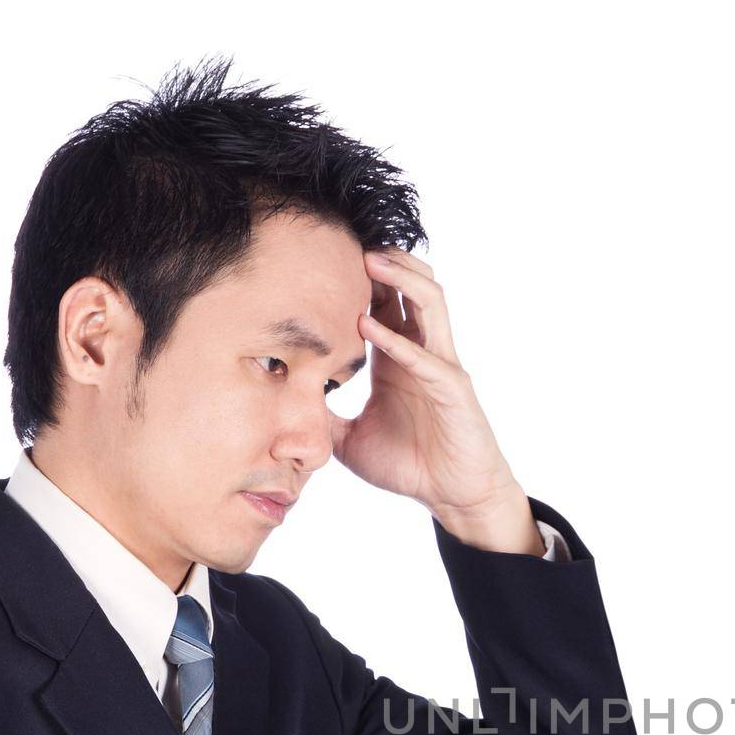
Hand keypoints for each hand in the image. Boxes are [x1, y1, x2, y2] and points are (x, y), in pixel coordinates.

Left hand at [332, 247, 541, 553]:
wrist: (454, 497)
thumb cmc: (410, 467)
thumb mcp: (349, 440)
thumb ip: (322, 418)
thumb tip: (280, 410)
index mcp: (398, 358)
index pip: (382, 301)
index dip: (359, 275)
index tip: (324, 253)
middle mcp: (422, 352)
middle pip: (410, 285)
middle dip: (384, 257)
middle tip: (347, 236)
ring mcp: (441, 367)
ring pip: (431, 301)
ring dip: (400, 277)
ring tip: (368, 259)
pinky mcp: (454, 391)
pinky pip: (428, 356)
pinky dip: (398, 340)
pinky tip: (367, 327)